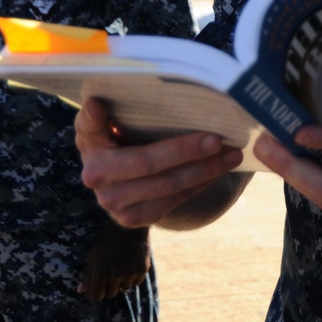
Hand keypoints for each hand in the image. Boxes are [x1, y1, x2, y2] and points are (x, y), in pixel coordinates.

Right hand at [75, 97, 245, 227]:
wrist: (128, 176)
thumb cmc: (127, 135)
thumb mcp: (120, 118)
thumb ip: (117, 107)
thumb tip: (97, 102)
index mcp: (89, 140)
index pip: (89, 126)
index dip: (93, 119)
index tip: (99, 105)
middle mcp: (94, 174)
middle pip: (146, 162)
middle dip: (186, 150)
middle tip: (218, 139)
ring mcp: (112, 202)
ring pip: (166, 186)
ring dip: (204, 170)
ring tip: (232, 154)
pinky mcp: (131, 219)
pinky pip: (172, 202)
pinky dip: (200, 184)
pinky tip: (218, 171)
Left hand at [78, 222, 149, 300]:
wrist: (130, 226)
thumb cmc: (108, 239)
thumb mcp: (93, 254)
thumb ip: (87, 274)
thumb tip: (80, 291)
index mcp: (100, 272)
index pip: (96, 296)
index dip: (97, 291)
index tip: (99, 284)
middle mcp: (115, 275)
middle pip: (110, 294)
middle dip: (109, 286)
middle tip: (111, 271)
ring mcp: (130, 273)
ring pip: (124, 289)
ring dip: (122, 281)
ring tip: (121, 265)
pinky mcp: (142, 270)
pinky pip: (136, 282)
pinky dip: (133, 277)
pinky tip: (131, 263)